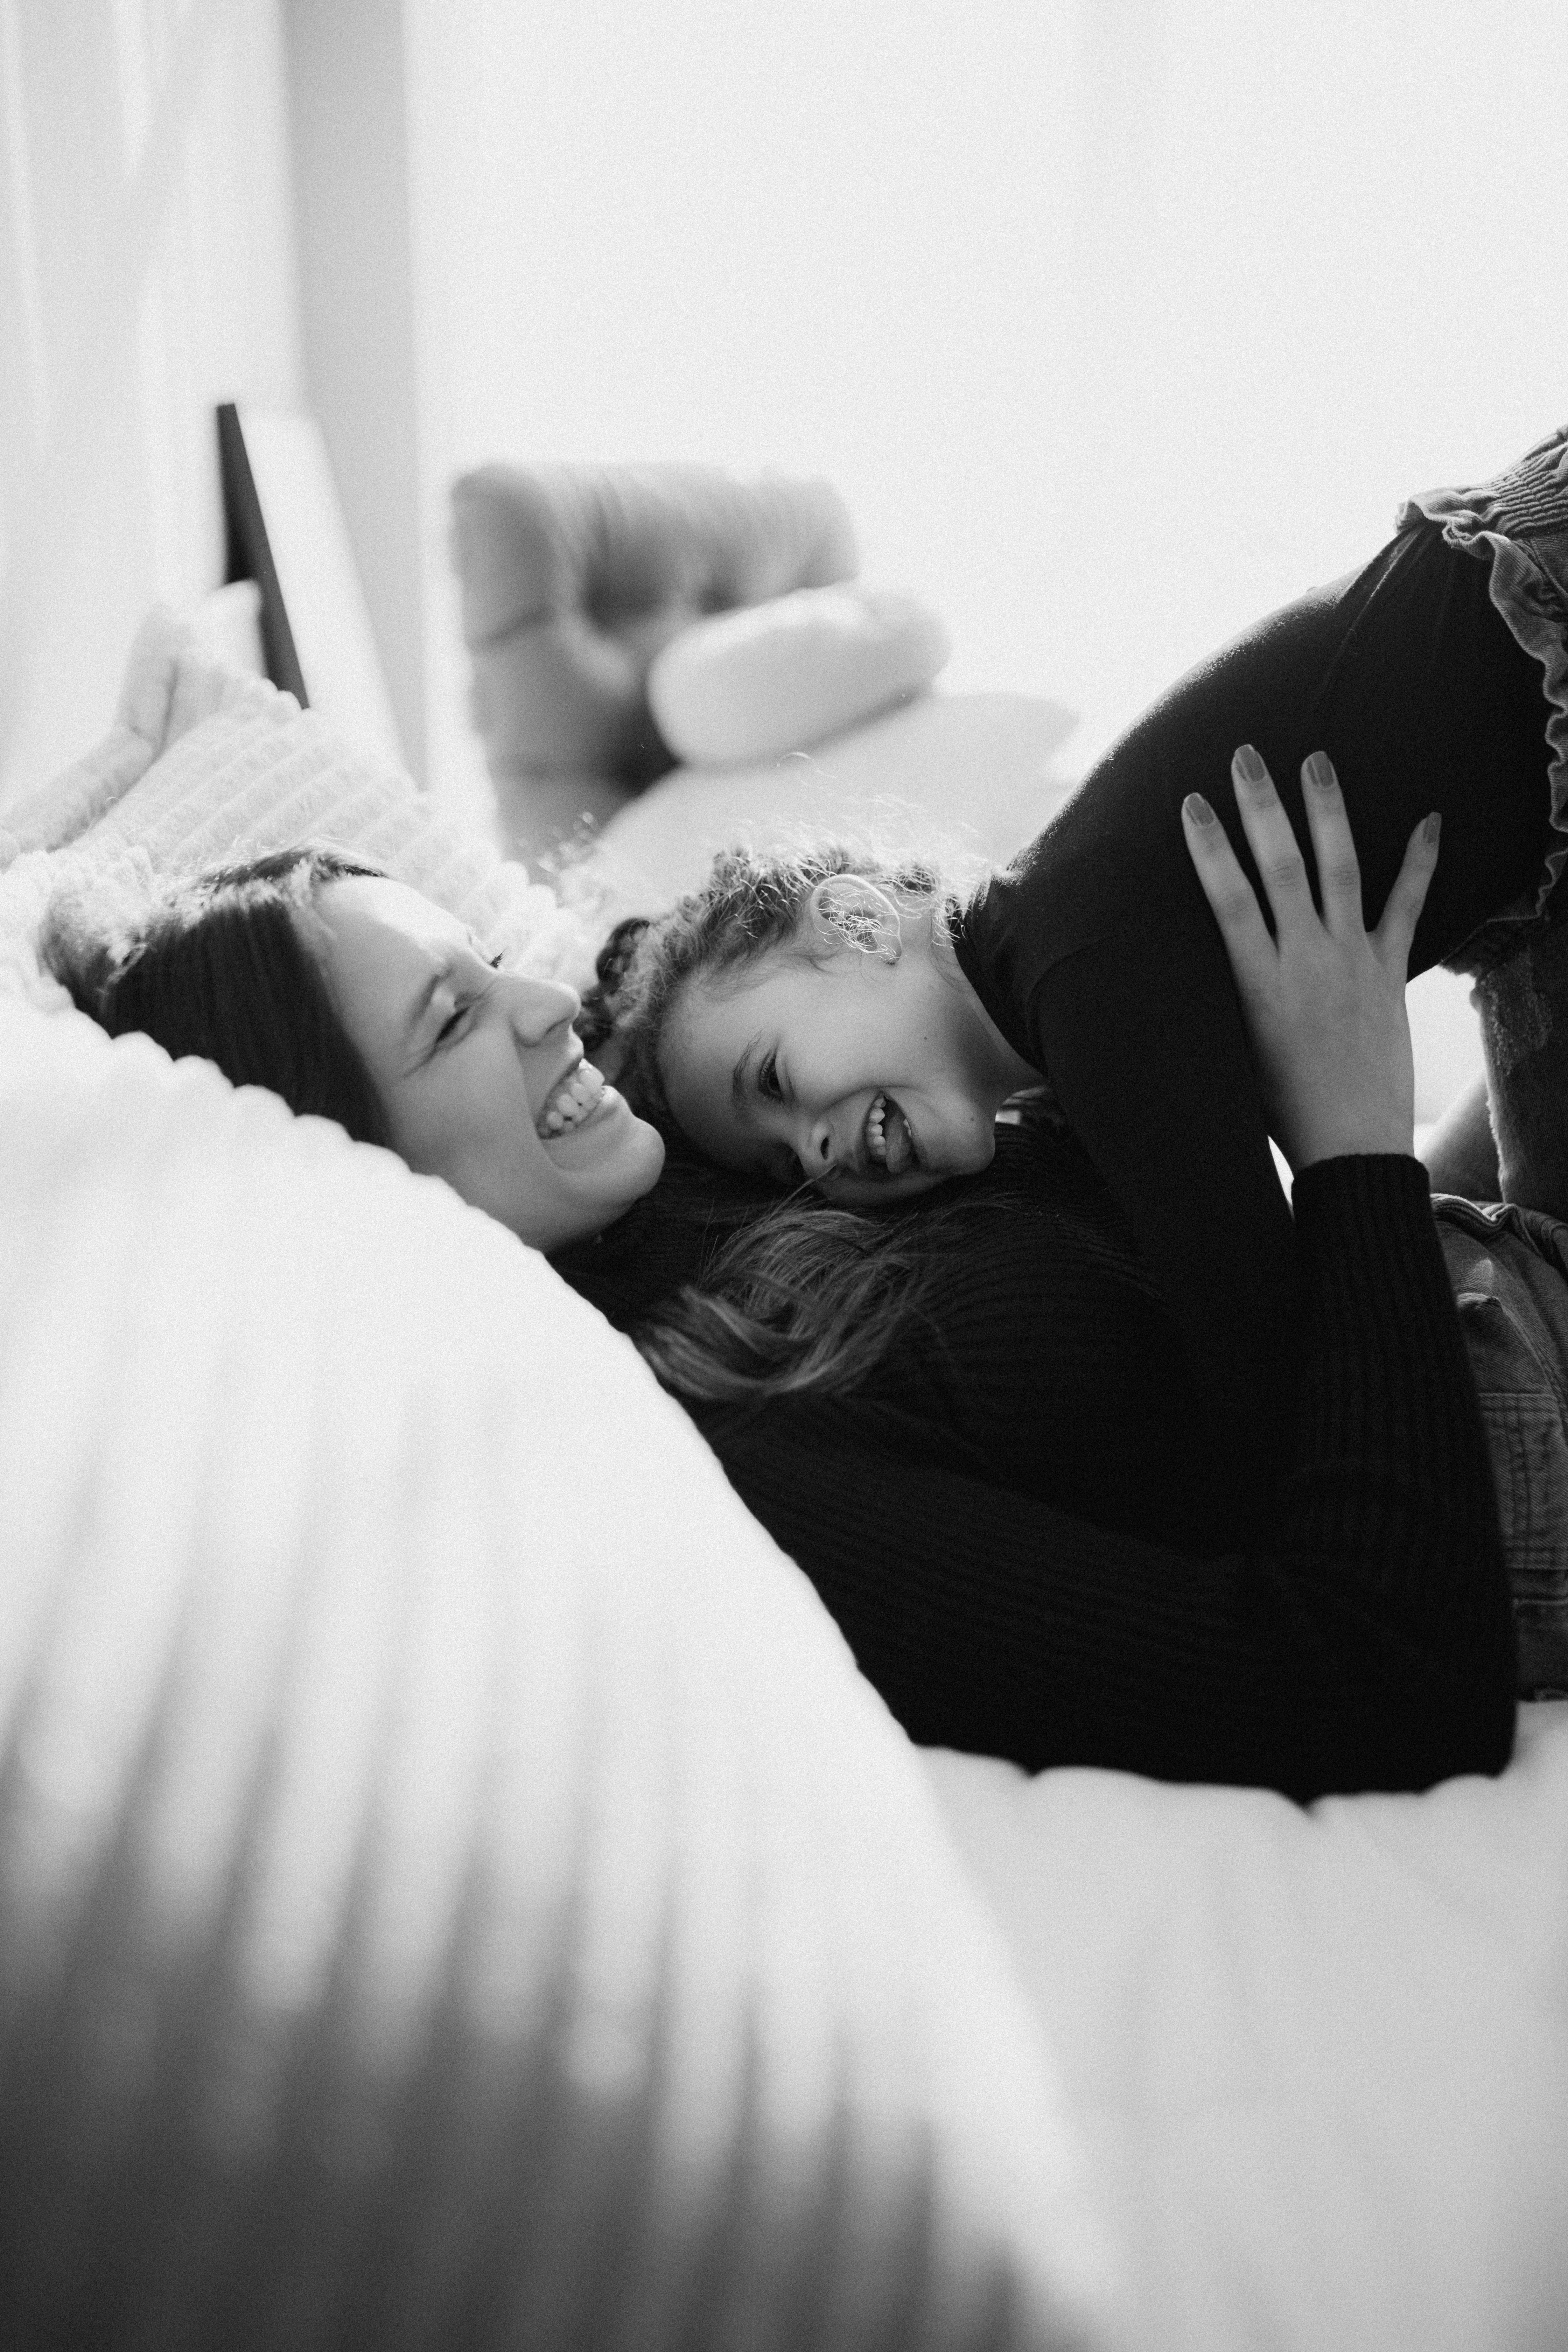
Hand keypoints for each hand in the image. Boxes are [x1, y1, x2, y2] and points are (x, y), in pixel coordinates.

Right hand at [1181, 746, 1439, 1171]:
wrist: (1349, 1147)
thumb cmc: (1277, 1109)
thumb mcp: (1232, 1050)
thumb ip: (1220, 1000)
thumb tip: (1187, 960)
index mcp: (1256, 982)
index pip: (1227, 897)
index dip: (1208, 846)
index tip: (1192, 801)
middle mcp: (1303, 961)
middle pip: (1279, 867)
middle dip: (1260, 806)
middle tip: (1248, 756)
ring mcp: (1351, 962)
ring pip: (1339, 870)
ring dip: (1327, 811)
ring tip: (1316, 761)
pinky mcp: (1389, 973)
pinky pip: (1406, 907)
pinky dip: (1419, 861)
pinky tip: (1429, 818)